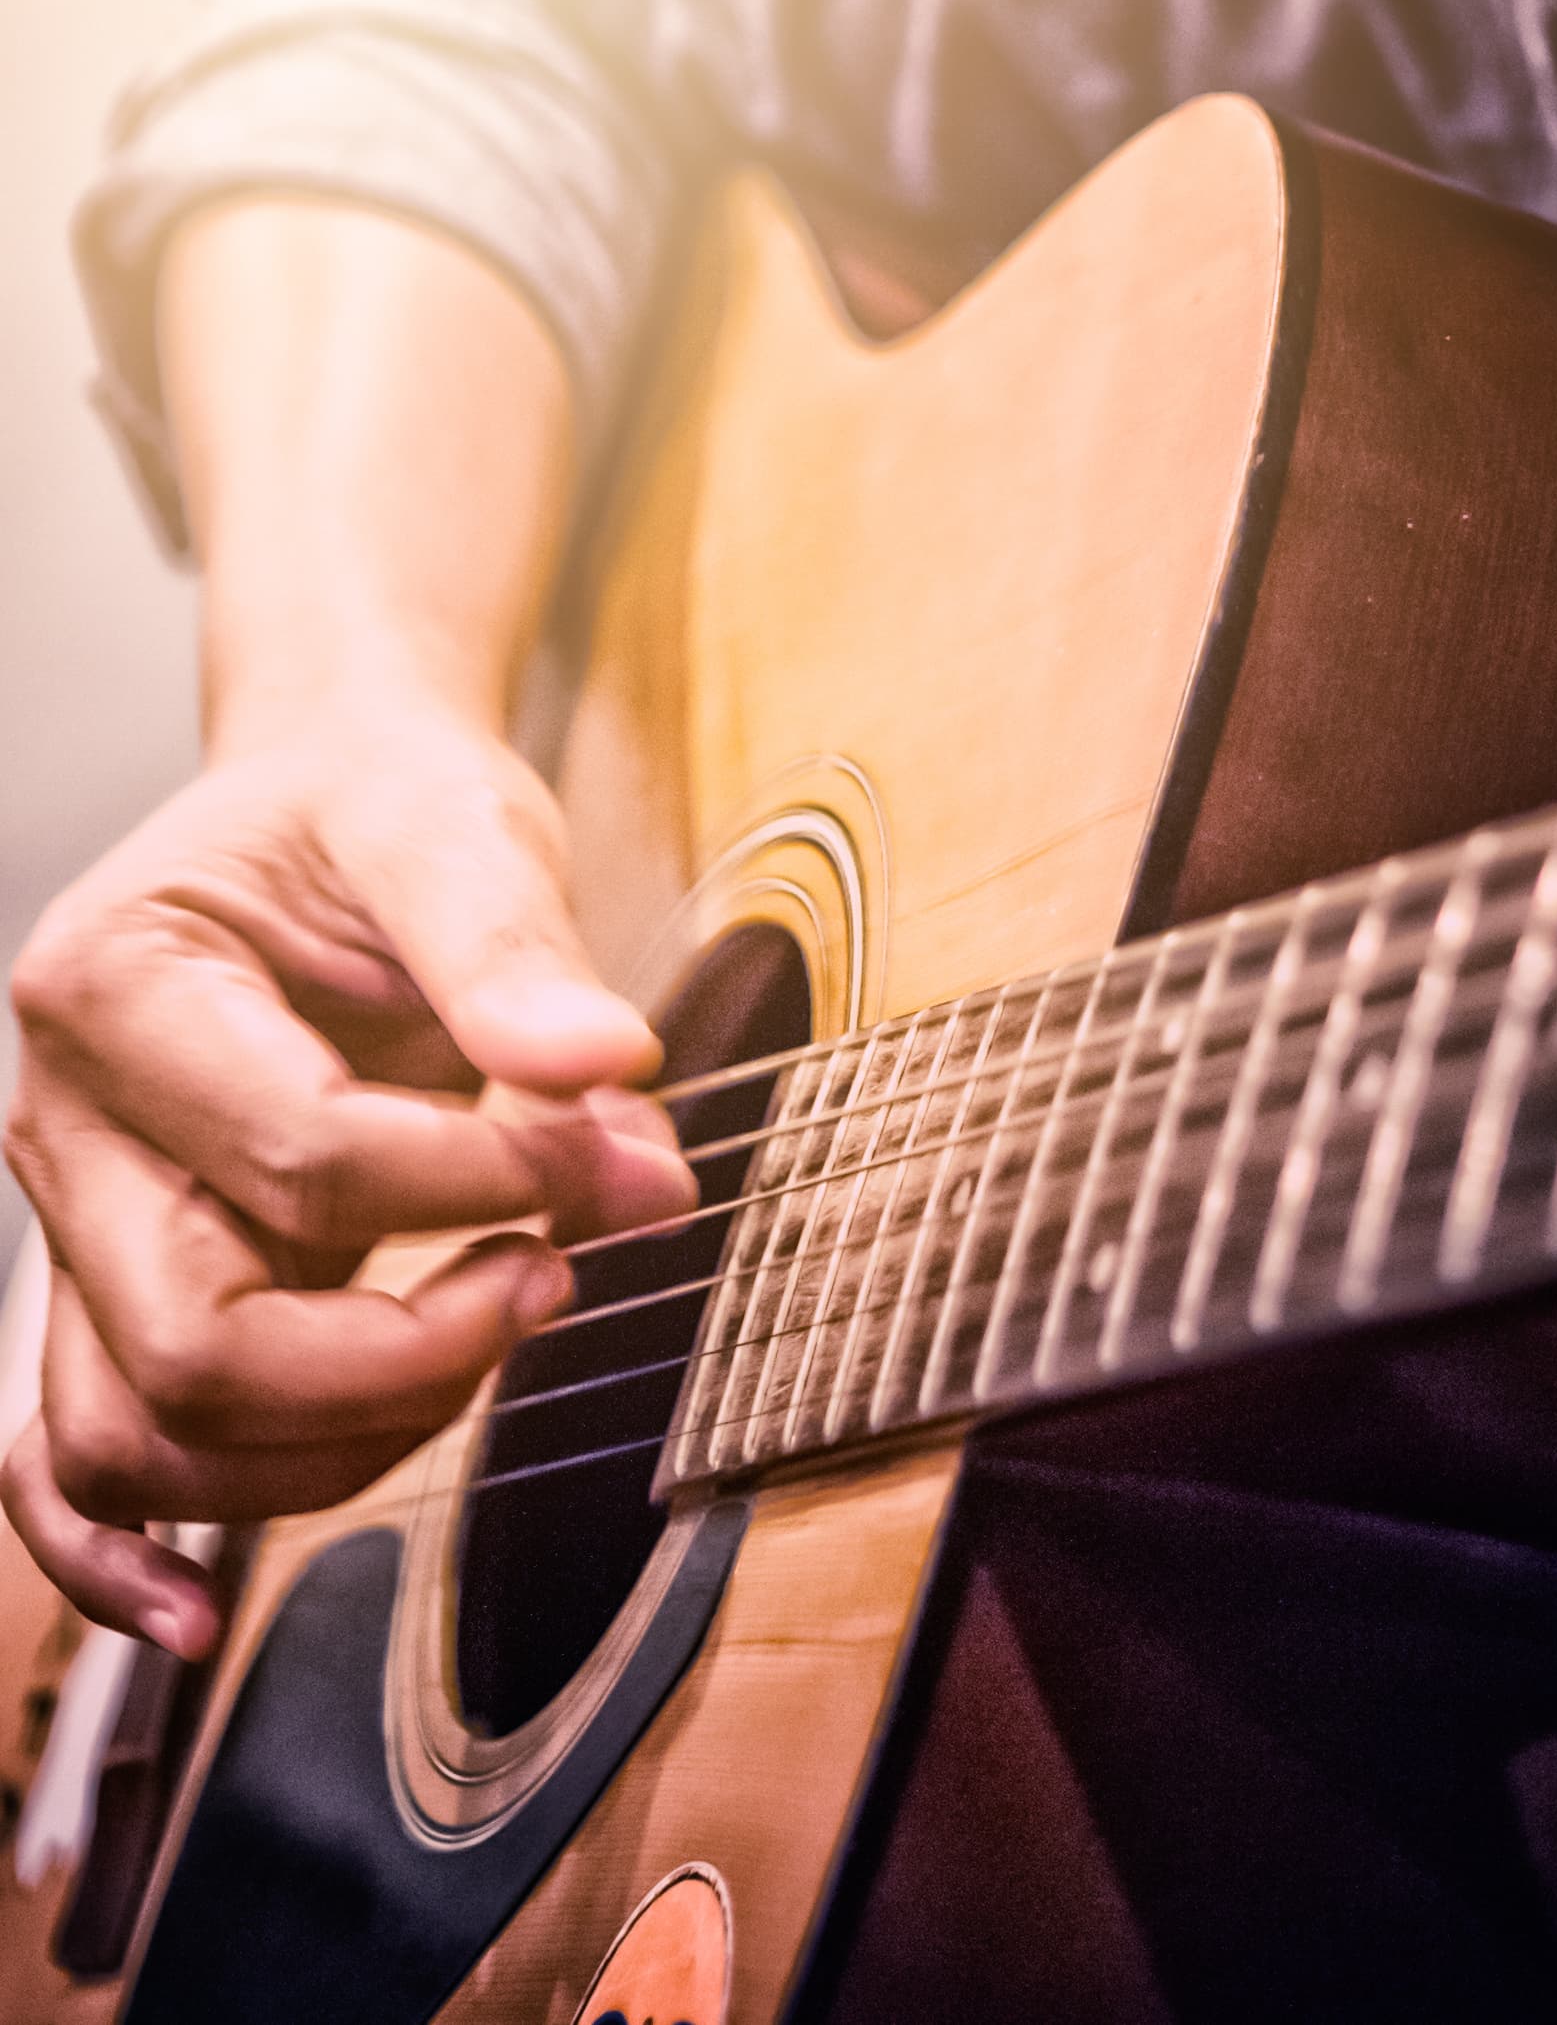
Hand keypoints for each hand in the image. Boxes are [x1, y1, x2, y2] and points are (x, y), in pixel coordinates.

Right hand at [4, 702, 694, 1657]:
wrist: (329, 813)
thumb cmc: (379, 812)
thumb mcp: (455, 826)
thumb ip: (515, 947)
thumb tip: (604, 1063)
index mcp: (116, 989)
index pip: (306, 1156)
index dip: (490, 1182)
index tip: (626, 1152)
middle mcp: (63, 1127)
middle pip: (196, 1339)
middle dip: (408, 1347)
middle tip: (558, 1275)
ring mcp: (80, 1229)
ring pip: (152, 1433)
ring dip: (345, 1437)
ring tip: (498, 1332)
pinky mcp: (122, 1294)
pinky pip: (68, 1464)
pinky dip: (119, 1555)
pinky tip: (197, 1610)